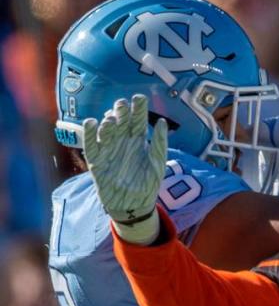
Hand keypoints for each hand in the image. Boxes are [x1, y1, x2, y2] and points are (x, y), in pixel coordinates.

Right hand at [81, 95, 166, 239]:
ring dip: (108, 122)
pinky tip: (92, 123)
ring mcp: (108, 149)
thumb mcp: (157, 164)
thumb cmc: (148, 185)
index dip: (137, 109)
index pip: (137, 120)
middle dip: (120, 111)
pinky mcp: (96, 160)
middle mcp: (122, 141)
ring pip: (105, 130)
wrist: (134, 207)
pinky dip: (89, 133)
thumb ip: (159, 144)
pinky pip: (90, 144)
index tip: (139, 98)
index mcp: (137, 140)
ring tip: (112, 120)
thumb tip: (162, 121)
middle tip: (122, 105)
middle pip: (119, 121)